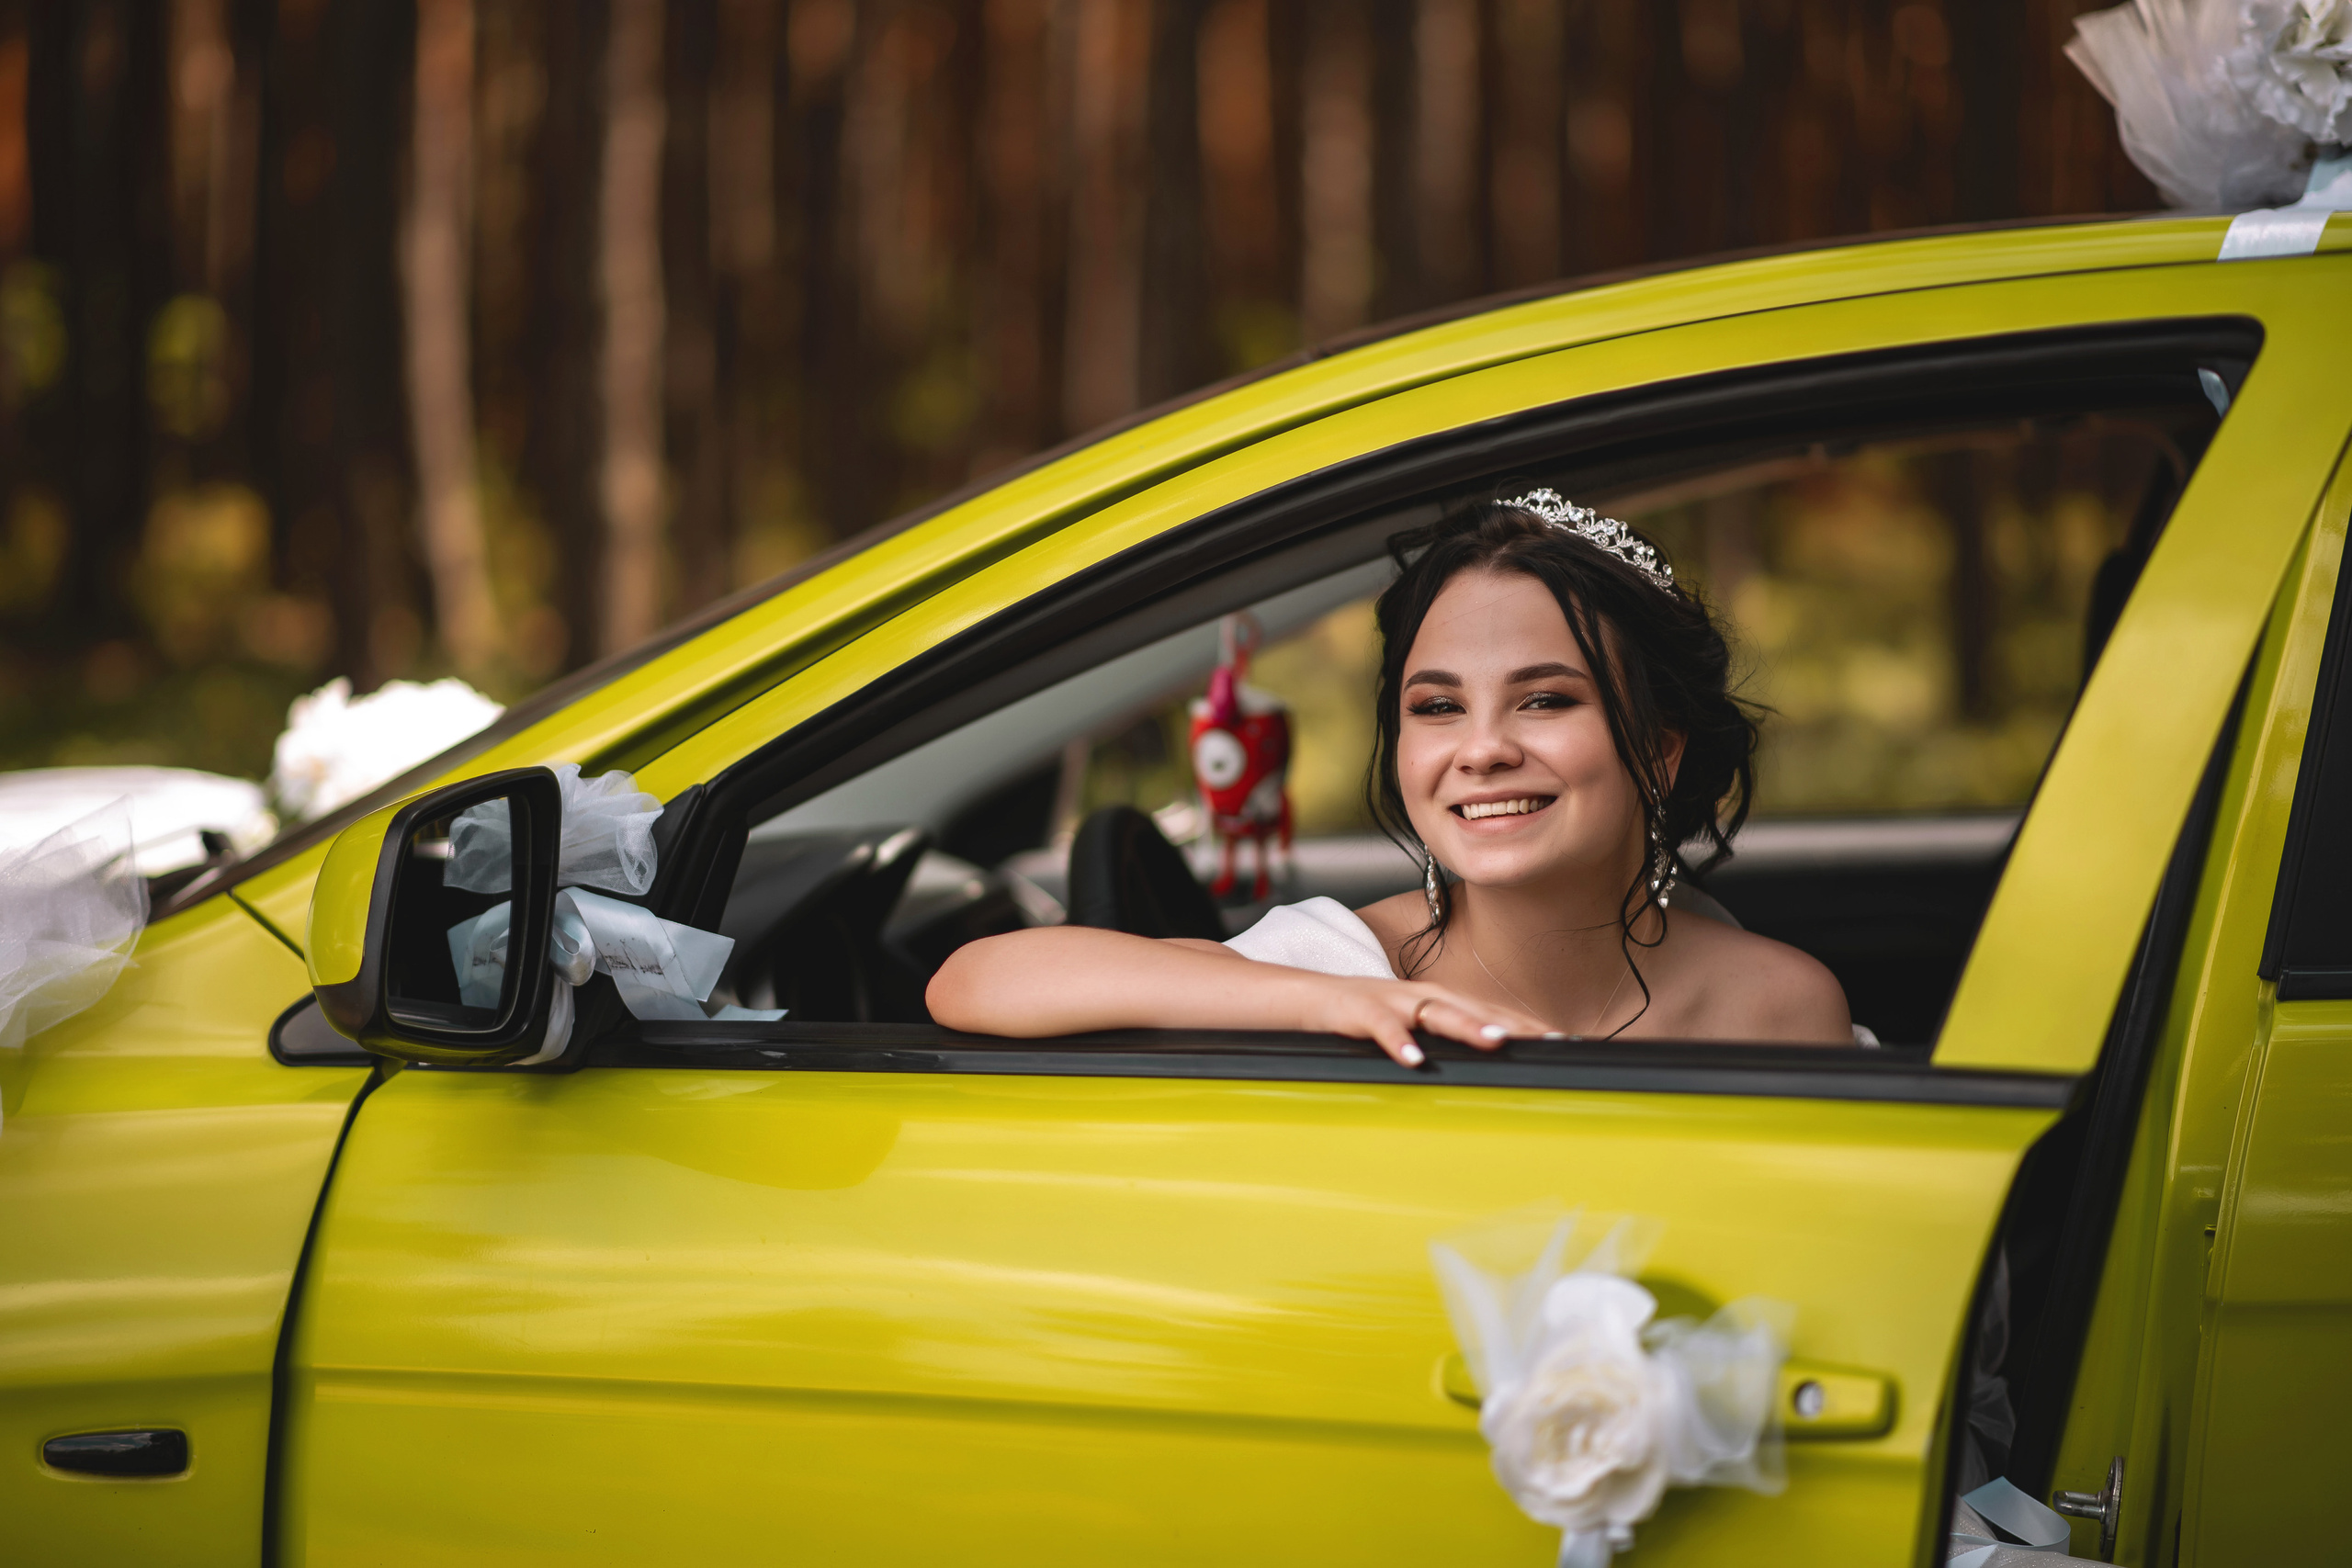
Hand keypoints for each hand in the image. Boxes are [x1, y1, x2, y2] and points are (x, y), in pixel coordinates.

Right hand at [1300, 978, 1556, 1067]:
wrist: (1314, 998)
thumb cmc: (1371, 1015)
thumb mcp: (1415, 1026)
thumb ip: (1448, 1039)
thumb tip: (1487, 1059)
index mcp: (1440, 1000)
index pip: (1491, 1011)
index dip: (1526, 1024)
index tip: (1562, 1040)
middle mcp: (1424, 996)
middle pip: (1476, 1008)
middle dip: (1512, 1024)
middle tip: (1547, 1038)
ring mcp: (1396, 1001)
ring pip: (1438, 1012)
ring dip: (1468, 1026)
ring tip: (1496, 1040)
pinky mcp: (1364, 1011)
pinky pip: (1385, 1027)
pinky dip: (1400, 1042)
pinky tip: (1416, 1059)